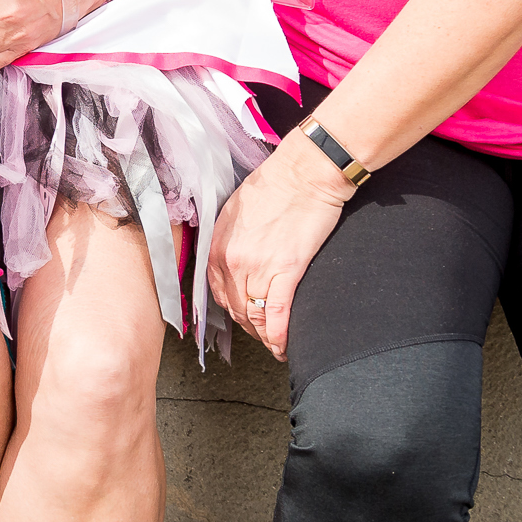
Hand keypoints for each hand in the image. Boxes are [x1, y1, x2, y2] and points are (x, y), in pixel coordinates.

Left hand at [206, 134, 351, 358]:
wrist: (303, 174)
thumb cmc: (274, 186)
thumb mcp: (234, 211)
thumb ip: (229, 239)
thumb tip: (233, 259)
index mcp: (218, 246)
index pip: (218, 292)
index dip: (232, 310)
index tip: (243, 318)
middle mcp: (232, 261)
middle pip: (236, 308)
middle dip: (249, 328)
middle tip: (262, 335)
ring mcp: (258, 267)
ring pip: (255, 316)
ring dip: (265, 336)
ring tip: (275, 345)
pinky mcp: (287, 270)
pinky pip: (277, 314)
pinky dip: (280, 336)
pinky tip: (284, 347)